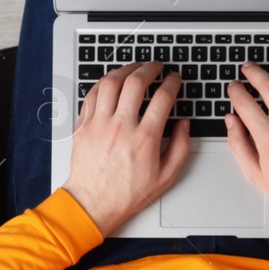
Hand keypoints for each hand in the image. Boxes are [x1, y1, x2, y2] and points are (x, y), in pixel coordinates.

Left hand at [61, 61, 191, 235]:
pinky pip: (92, 94)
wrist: (93, 203)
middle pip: (136, 82)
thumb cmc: (127, 193)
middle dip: (150, 68)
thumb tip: (184, 125)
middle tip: (156, 66)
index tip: (174, 79)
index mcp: (145, 138)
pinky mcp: (84, 125)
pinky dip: (103, 83)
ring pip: (111, 82)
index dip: (172, 82)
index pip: (163, 97)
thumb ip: (181, 148)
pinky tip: (111, 82)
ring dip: (125, 69)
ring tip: (134, 67)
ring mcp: (99, 123)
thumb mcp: (166, 177)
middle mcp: (121, 126)